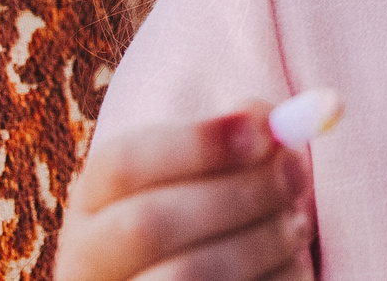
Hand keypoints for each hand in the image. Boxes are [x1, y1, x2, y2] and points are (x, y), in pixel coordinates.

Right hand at [58, 103, 316, 280]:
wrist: (206, 279)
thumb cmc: (210, 222)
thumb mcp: (207, 174)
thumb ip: (237, 137)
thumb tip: (269, 121)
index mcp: (92, 207)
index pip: (122, 165)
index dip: (196, 142)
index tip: (263, 130)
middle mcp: (88, 264)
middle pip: (148, 223)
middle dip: (237, 192)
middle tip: (296, 171)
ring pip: (186, 275)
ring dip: (260, 240)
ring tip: (298, 222)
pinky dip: (275, 278)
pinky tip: (291, 264)